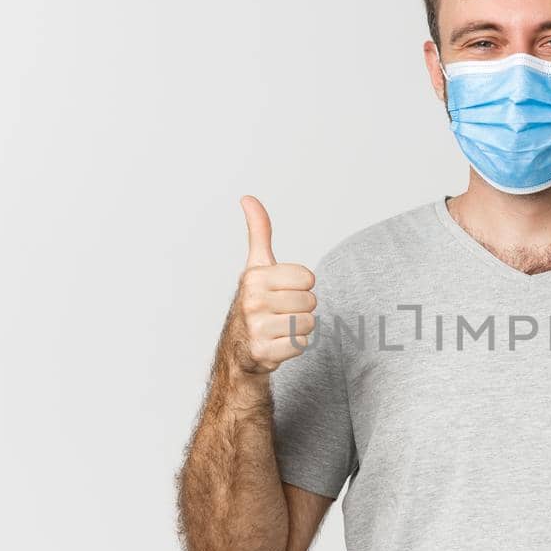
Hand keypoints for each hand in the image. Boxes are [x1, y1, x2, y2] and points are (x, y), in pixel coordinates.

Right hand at [234, 196, 316, 374]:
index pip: (308, 278)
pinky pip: (302, 344)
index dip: (301, 286)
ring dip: (300, 327)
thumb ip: (259, 232)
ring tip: (280, 327)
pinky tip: (278, 343)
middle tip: (281, 312)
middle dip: (301, 308)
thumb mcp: (257, 266)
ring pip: (309, 323)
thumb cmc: (255, 302)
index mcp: (255, 277)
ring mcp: (257, 328)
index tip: (282, 291)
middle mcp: (252, 301)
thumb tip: (248, 198)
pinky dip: (294, 346)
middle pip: (311, 301)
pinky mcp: (264, 352)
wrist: (240, 347)